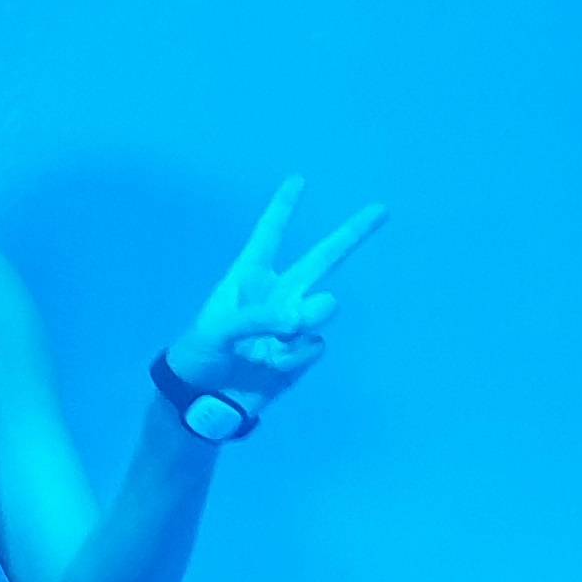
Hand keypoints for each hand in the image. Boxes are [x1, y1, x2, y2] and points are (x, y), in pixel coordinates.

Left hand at [166, 177, 383, 410]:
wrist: (204, 401)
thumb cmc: (200, 354)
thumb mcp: (218, 329)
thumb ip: (260, 317)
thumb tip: (303, 320)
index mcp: (248, 277)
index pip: (269, 235)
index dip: (283, 208)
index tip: (298, 180)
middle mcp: (277, 294)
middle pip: (322, 258)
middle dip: (352, 234)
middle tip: (381, 208)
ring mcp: (292, 323)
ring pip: (322, 306)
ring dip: (309, 316)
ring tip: (282, 332)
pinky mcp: (301, 353)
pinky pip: (314, 344)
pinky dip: (294, 355)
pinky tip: (272, 364)